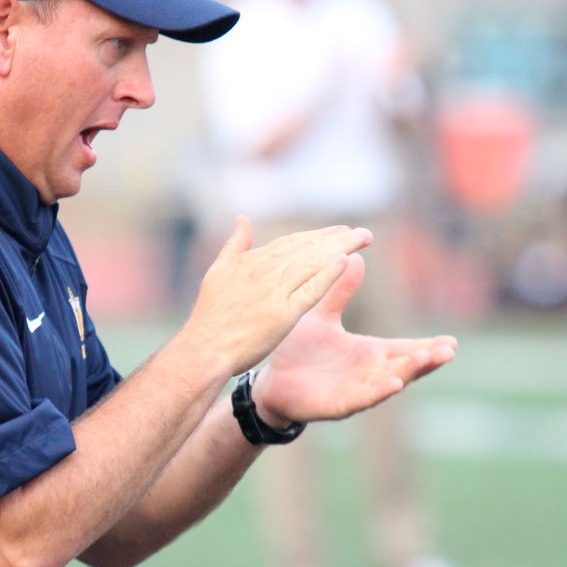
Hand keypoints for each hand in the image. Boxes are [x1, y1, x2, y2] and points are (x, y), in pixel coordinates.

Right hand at [185, 217, 373, 379]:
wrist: (204, 348)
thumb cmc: (210, 315)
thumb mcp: (218, 270)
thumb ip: (235, 244)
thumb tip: (242, 218)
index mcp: (253, 261)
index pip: (293, 242)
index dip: (318, 235)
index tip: (340, 232)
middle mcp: (266, 272)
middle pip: (308, 248)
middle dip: (336, 239)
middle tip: (362, 234)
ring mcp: (275, 292)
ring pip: (313, 263)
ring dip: (340, 249)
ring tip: (362, 241)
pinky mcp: (283, 314)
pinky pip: (310, 291)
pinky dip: (327, 275)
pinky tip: (345, 262)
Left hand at [252, 252, 456, 425]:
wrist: (269, 379)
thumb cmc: (298, 350)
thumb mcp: (322, 316)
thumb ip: (340, 291)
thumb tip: (357, 256)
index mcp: (369, 353)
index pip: (405, 349)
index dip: (428, 346)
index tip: (453, 342)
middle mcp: (367, 373)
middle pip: (405, 367)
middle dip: (427, 360)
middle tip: (450, 350)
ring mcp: (355, 390)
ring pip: (388, 382)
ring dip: (408, 373)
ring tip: (425, 360)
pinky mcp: (337, 405)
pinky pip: (361, 399)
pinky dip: (378, 391)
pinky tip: (394, 384)